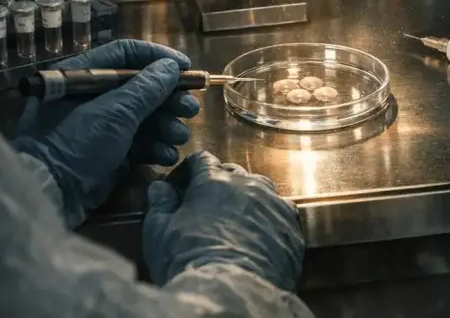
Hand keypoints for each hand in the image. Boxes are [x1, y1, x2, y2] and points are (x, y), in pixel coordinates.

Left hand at [13, 39, 196, 228]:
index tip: (187, 68)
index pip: (126, 54)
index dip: (158, 58)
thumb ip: (147, 88)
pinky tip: (166, 155)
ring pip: (143, 117)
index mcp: (82, 75)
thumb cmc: (77, 142)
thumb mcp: (115, 112)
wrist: (50, 195)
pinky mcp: (107, 152)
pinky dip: (154, 147)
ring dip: (166, 125)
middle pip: (140, 88)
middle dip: (168, 99)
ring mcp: (99, 126)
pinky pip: (137, 143)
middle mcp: (91, 96)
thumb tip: (171, 67)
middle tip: (191, 110)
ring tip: (179, 136)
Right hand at [143, 151, 304, 291]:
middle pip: (233, 173)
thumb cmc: (189, 259)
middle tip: (208, 207)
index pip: (202, 160)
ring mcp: (273, 203)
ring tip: (236, 219)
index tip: (182, 186)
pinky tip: (261, 235)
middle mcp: (247, 184)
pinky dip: (270, 219)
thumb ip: (159, 204)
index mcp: (212, 180)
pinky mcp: (291, 226)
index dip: (190, 170)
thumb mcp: (158, 231)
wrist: (231, 289)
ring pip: (261, 189)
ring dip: (248, 198)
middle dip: (219, 184)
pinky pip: (281, 213)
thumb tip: (159, 186)